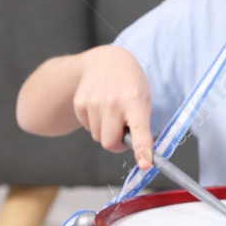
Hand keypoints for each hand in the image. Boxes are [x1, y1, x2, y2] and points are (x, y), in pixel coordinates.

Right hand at [72, 46, 154, 170]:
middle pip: (110, 143)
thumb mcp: (144, 98)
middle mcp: (112, 102)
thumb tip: (139, 151)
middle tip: (124, 133)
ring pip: (98, 137)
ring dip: (106, 132)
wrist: (105, 61)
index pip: (139, 129)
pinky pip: (89, 127)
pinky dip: (95, 123)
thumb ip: (142, 123)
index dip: (142, 149)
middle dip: (117, 144)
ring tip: (113, 113)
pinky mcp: (79, 103)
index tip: (145, 164)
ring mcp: (93, 102)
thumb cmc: (130, 84)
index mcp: (134, 100)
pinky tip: (101, 107)